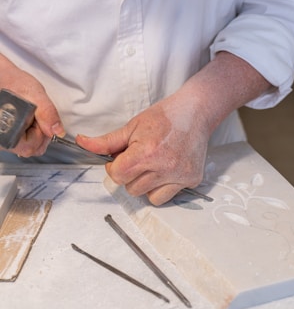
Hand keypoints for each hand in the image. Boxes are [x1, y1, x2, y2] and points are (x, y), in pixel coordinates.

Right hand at [0, 54, 64, 155]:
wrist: (4, 78)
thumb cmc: (14, 83)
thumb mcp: (34, 94)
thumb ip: (47, 113)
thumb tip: (57, 132)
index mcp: (4, 132)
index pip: (30, 147)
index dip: (40, 132)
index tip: (37, 116)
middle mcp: (2, 140)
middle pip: (30, 149)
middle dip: (40, 133)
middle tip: (35, 115)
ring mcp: (4, 139)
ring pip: (29, 146)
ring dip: (36, 132)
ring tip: (29, 116)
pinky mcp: (7, 137)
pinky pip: (25, 142)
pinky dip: (30, 131)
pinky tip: (26, 120)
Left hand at [77, 92, 209, 204]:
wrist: (195, 112)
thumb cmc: (165, 117)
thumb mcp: (132, 126)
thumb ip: (107, 141)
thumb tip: (82, 143)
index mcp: (146, 152)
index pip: (118, 175)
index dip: (115, 167)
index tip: (122, 159)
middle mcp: (164, 167)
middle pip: (131, 188)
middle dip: (131, 176)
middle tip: (139, 160)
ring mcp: (179, 176)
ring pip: (148, 196)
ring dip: (146, 184)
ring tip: (153, 166)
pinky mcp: (191, 180)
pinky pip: (167, 197)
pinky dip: (162, 188)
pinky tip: (166, 171)